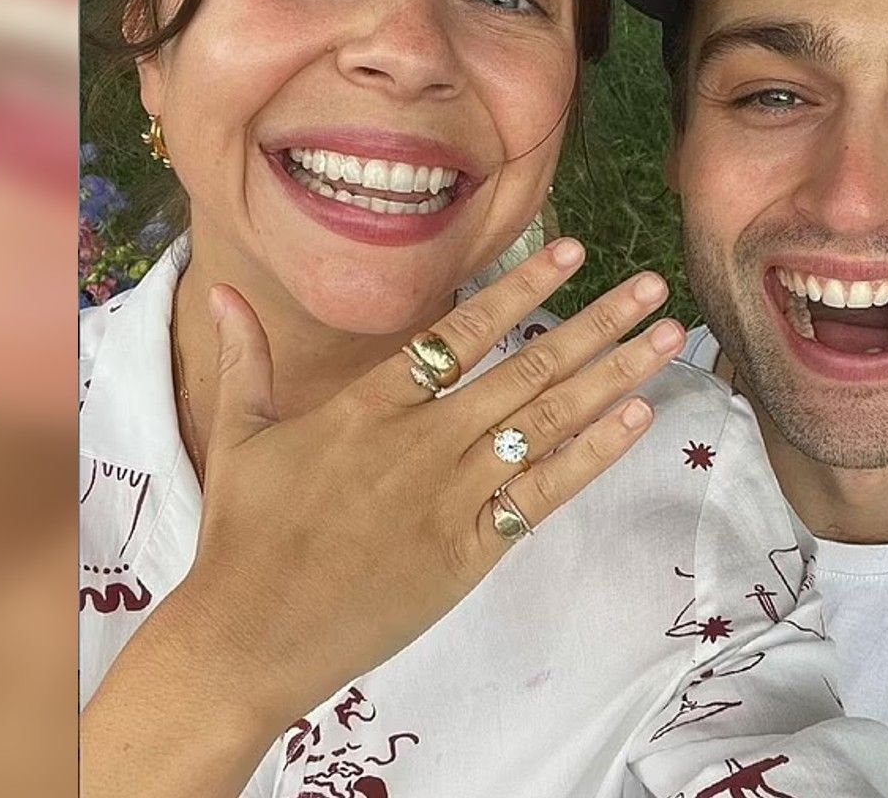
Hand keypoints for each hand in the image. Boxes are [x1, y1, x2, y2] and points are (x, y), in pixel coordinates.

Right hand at [182, 237, 684, 724]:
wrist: (251, 635)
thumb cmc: (242, 536)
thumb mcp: (239, 434)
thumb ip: (247, 357)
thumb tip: (222, 294)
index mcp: (368, 405)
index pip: (460, 332)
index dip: (522, 288)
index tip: (573, 253)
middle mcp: (422, 441)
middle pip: (526, 368)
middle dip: (596, 323)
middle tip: (651, 288)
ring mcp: (451, 496)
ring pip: (548, 423)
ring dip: (614, 376)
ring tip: (666, 339)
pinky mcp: (469, 551)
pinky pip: (544, 494)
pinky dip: (593, 454)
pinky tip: (636, 419)